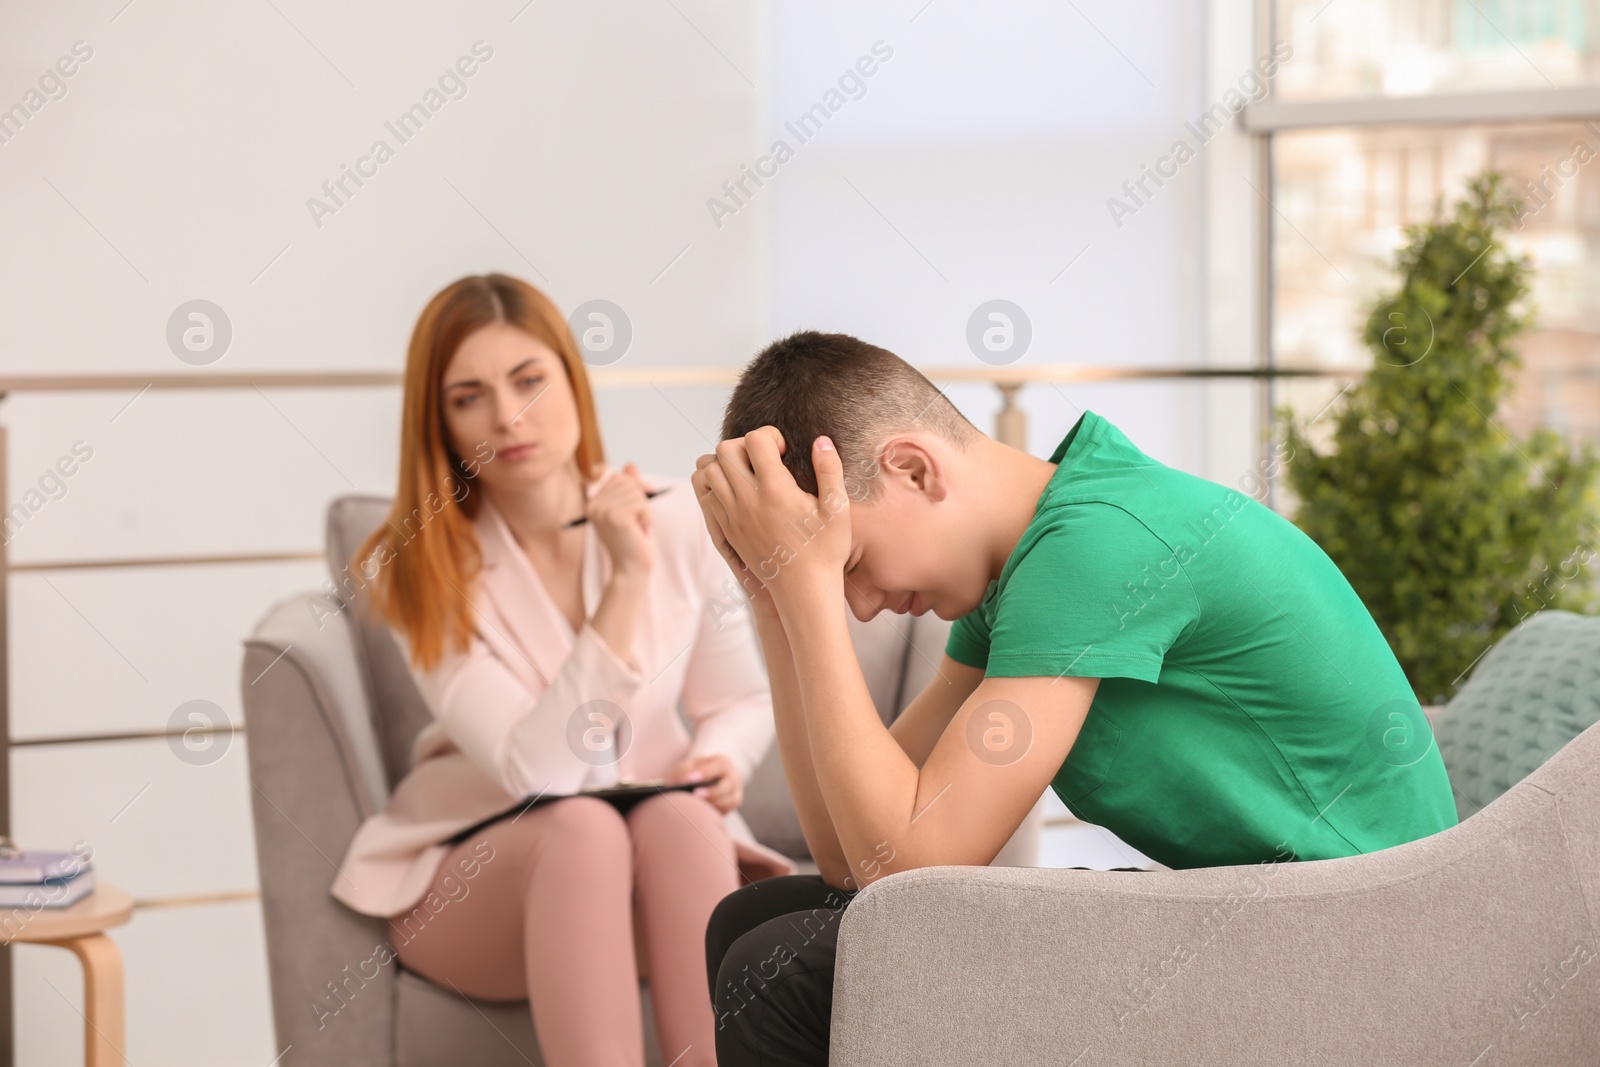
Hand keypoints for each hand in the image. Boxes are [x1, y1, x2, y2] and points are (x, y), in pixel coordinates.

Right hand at [587, 462, 654, 576]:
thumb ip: (629, 488)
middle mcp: (593, 505)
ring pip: (635, 491)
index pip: (619, 477)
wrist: (631, 569)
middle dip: (642, 499)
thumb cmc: (633, 542)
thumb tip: (630, 465)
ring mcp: (602, 510)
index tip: (643, 504)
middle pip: (627, 481)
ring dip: (645, 509)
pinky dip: (648, 515)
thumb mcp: (631, 511)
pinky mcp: (614, 516)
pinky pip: (640, 502)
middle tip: (641, 521)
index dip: (636, 487)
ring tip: (640, 527)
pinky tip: (643, 530)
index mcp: (593, 503)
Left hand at [665, 753, 742, 813]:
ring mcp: (735, 793)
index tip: (690, 779)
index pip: (720, 765)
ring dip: (714, 804)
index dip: (706, 772)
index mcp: (722, 762)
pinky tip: (702, 813)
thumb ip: (685, 771)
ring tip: (696, 807)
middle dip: (712, 791)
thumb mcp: (686, 767)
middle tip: (694, 795)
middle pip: (730, 784)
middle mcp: (733, 777)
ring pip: (731, 800)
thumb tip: (684, 782)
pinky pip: (727, 811)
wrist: (697, 783)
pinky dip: (715, 812)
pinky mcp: (731, 807)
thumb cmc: (692, 772)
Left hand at [690, 427, 849, 606]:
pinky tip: (742, 493)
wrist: (803, 590)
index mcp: (775, 490)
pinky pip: (706, 495)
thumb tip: (821, 440)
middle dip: (745, 444)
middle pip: (725, 450)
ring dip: (727, 464)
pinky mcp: (726, 530)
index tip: (784, 452)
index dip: (770, 436)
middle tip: (765, 459)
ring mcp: (732, 516)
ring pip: (709, 471)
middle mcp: (747, 500)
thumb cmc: (825, 550)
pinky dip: (717, 485)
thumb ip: (830, 469)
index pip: (755, 440)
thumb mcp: (837, 509)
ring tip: (751, 474)